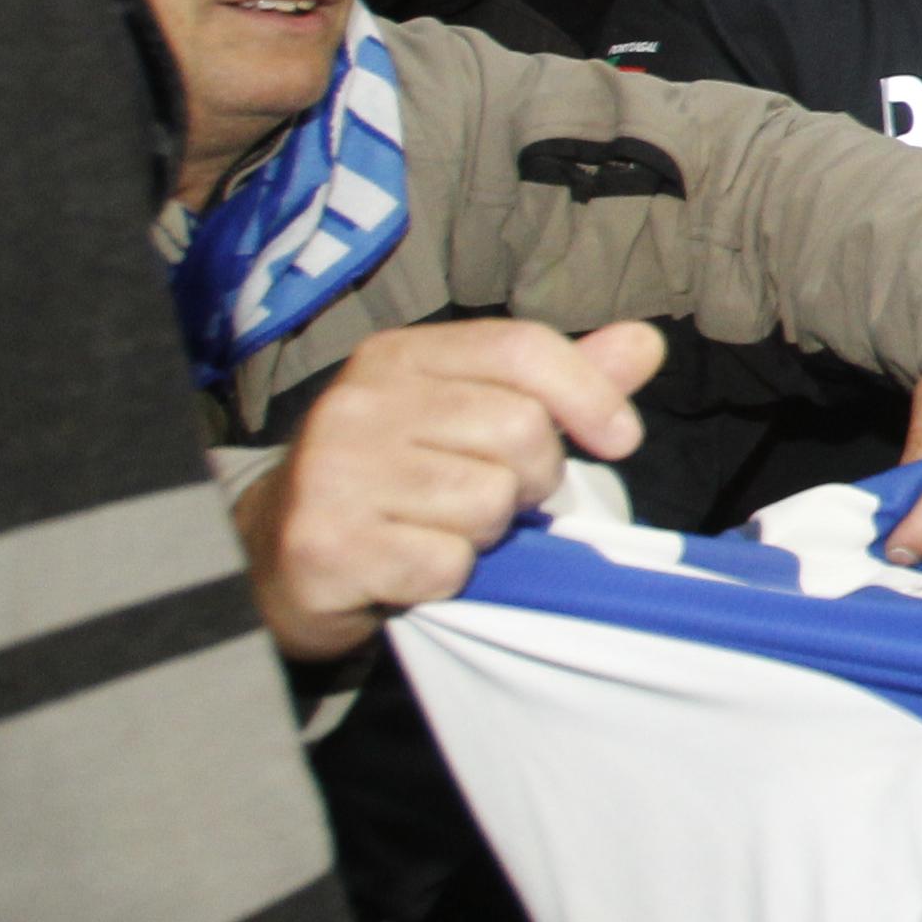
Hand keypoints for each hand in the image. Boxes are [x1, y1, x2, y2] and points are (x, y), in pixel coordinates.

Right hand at [235, 317, 663, 661]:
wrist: (276, 555)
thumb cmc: (397, 479)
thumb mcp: (469, 414)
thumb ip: (559, 382)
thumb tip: (645, 343)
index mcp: (398, 357)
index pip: (524, 349)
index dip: (591, 394)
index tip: (621, 439)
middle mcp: (360, 403)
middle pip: (520, 431)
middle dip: (531, 479)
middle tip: (489, 498)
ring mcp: (336, 474)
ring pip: (490, 503)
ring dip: (486, 533)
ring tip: (438, 528)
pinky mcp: (327, 546)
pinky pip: (447, 565)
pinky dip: (448, 577)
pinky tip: (408, 566)